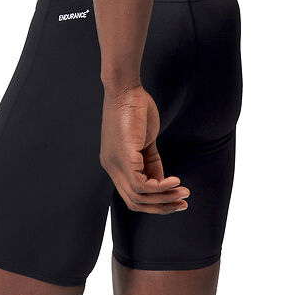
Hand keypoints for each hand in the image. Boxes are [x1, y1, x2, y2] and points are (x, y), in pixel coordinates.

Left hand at [99, 85, 189, 212]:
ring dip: (164, 198)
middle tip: (182, 205)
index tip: (174, 198)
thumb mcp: (144, 141)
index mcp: (114, 163)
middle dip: (160, 206)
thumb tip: (162, 183)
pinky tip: (175, 182)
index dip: (154, 200)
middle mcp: (111, 167)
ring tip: (184, 193)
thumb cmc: (135, 108)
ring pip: (138, 197)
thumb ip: (150, 162)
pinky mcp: (124, 157)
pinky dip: (160, 188)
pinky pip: (141, 185)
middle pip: (133, 202)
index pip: (131, 194)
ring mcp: (115, 164)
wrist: (125, 88)